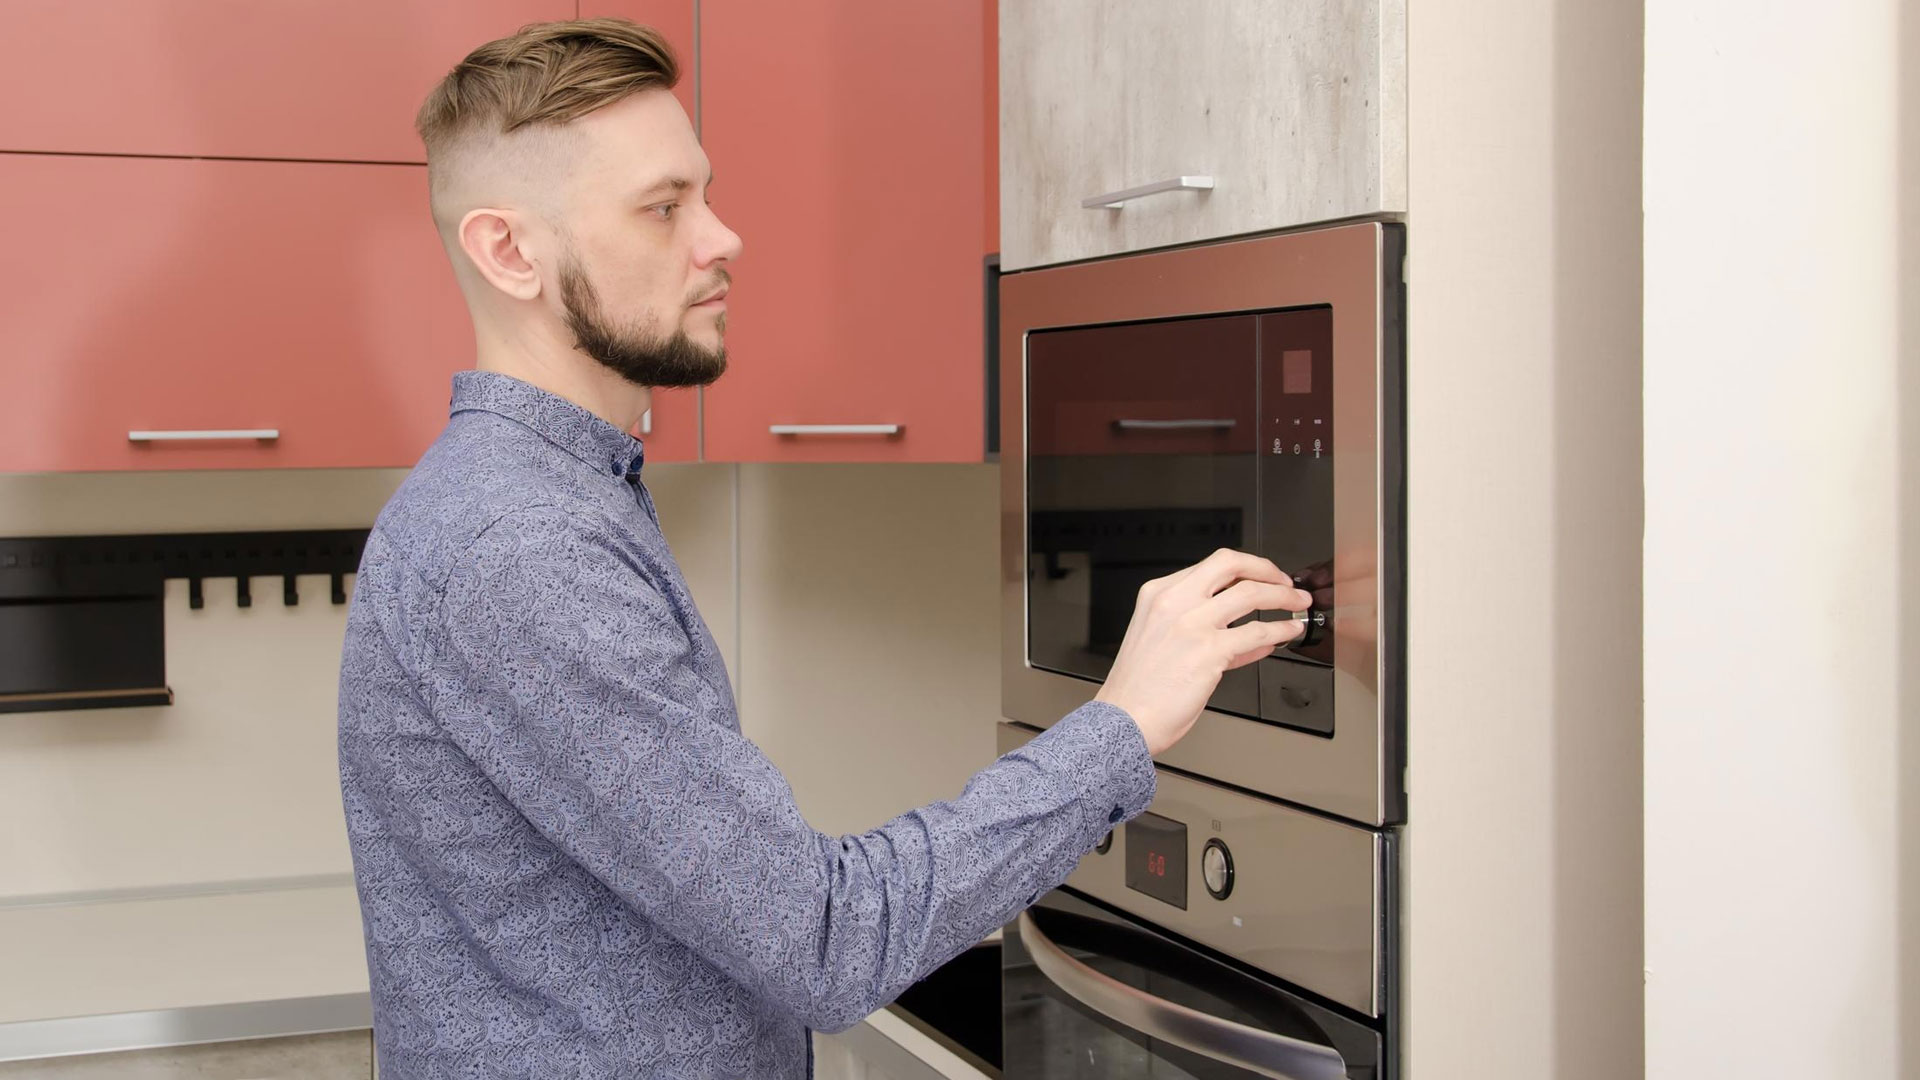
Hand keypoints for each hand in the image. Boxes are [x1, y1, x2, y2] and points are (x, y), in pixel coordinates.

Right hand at [1094, 548, 1312, 755]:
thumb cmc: (1138, 690)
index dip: (1244, 569)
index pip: (1209, 567)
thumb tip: (1245, 629)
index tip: (1260, 577)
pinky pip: (1258, 632)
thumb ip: (1202, 628)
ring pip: (1251, 593)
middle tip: (1283, 582)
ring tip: (1297, 604)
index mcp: (1158, 595)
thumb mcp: (1160, 641)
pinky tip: (1289, 632)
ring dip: (1283, 597)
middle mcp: (1174, 602)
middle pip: (1230, 564)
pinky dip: (1281, 630)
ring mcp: (1192, 623)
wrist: (1123, 720)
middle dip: (1266, 569)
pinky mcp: (1209, 650)